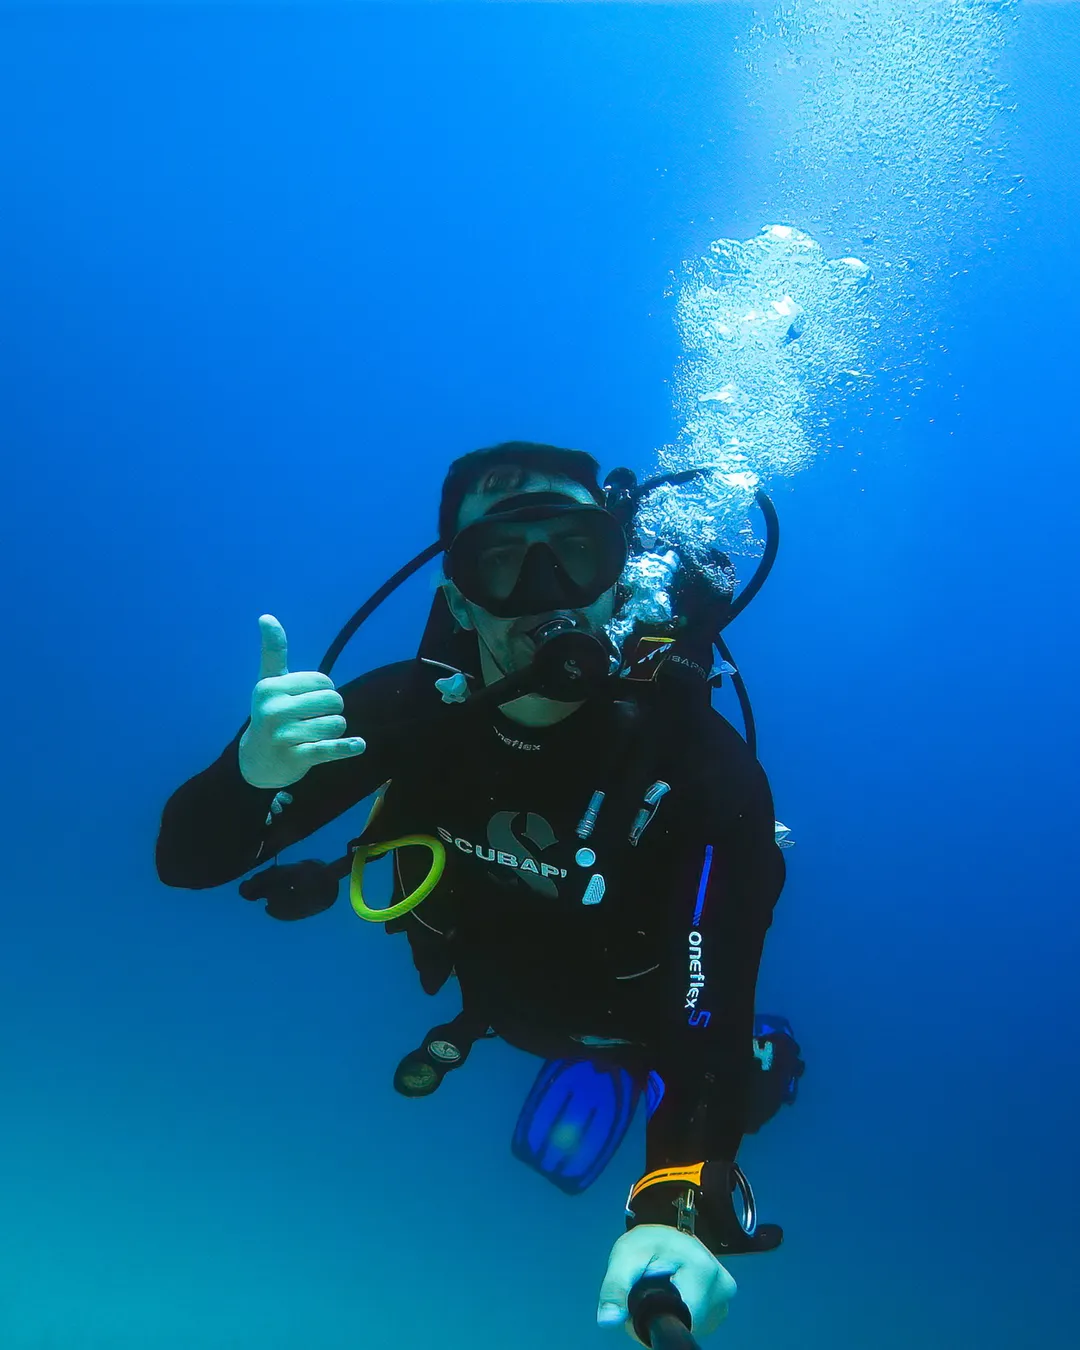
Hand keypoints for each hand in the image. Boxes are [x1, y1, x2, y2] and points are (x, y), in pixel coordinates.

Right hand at [238, 615, 366, 788]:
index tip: (310, 699)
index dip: (325, 689)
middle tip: (316, 718)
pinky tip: (359, 745)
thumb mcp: (269, 681)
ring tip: (318, 734)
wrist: (256, 760)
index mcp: (270, 688)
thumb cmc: (270, 713)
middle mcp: (273, 710)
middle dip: (333, 710)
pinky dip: (346, 747)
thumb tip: (266, 615)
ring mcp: (283, 736)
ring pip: (335, 724)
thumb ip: (273, 650)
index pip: (322, 681)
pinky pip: (328, 749)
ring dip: (334, 730)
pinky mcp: (295, 758)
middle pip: (332, 701)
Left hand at [597, 1225, 735, 1343]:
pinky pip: (699, 1323)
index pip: (682, 1318)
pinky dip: (681, 1316)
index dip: (655, 1320)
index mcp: (703, 1271)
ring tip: (659, 1293)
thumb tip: (608, 1320)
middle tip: (647, 1294)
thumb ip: (615, 1286)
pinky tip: (672, 1297)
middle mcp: (722, 1286)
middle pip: (688, 1324)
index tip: (642, 1303)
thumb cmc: (648, 1242)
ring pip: (694, 1326)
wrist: (666, 1233)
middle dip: (662, 1317)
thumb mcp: (625, 1257)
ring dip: (672, 1317)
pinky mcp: (722, 1304)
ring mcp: (725, 1297)